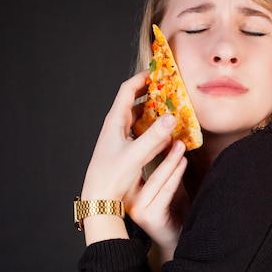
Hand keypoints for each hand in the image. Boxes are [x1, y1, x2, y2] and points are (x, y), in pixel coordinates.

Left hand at [80, 72, 183, 243]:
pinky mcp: (125, 150)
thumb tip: (172, 117)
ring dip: (154, 113)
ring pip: (139, 118)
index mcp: (115, 121)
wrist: (99, 199)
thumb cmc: (112, 176)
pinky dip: (153, 130)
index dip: (142, 78)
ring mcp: (120, 139)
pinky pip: (141, 133)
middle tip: (168, 91)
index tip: (158, 72)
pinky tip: (165, 136)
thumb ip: (155, 136)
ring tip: (171, 110)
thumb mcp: (136, 154)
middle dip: (152, 95)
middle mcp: (117, 127)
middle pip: (135, 102)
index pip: (128, 90)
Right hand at [124, 140, 188, 271]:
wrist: (179, 238)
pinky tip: (183, 163)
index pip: (135, 162)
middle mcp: (129, 198)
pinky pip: (165, 191)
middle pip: (143, 167)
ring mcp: (138, 209)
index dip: (147, 144)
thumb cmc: (174, 209)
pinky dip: (175, 175)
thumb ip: (164, 165)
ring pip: (157, 179)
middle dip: (158, 148)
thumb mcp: (167, 182)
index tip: (158, 126)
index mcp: (129, 188)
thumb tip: (170, 137)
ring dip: (170, 160)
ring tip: (180, 145)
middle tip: (170, 131)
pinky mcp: (149, 216)